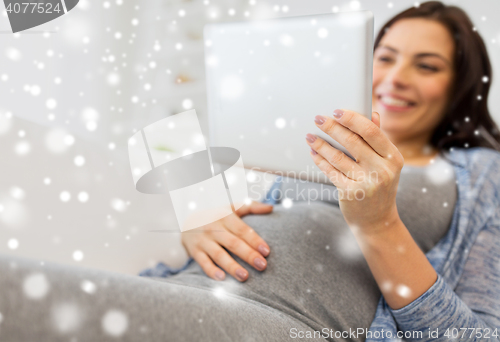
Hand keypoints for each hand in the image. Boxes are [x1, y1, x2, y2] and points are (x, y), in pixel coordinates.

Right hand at [181, 201, 272, 281]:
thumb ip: (251, 207)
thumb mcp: (231, 207)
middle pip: (233, 243)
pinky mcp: (195, 251)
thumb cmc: (216, 216)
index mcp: (224, 217)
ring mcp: (203, 240)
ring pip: (219, 255)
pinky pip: (203, 263)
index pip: (242, 229)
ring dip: (232, 266)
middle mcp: (213, 228)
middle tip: (262, 265)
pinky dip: (211, 271)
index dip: (254, 240)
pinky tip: (222, 278)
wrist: (187, 220)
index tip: (266, 251)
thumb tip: (271, 208)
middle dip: (248, 255)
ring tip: (245, 276)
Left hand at [305, 109, 403, 234]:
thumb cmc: (379, 185)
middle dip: (332, 128)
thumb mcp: (385, 164)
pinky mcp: (351, 193)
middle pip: (352, 142)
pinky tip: (313, 153)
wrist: (377, 220)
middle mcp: (382, 170)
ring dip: (321, 145)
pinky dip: (320, 161)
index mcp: (393, 158)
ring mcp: (367, 183)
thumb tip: (372, 114)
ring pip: (338, 157)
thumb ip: (378, 140)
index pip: (371, 132)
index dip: (352, 119)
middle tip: (318, 119)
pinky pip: (331, 172)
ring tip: (310, 136)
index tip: (337, 111)